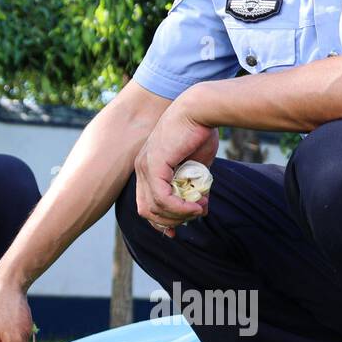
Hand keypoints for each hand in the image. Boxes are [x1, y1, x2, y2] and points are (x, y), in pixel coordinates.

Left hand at [134, 94, 217, 238]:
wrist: (200, 110)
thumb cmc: (200, 133)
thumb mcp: (195, 168)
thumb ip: (191, 187)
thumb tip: (198, 208)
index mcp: (147, 168)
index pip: (145, 204)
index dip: (162, 220)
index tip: (178, 231)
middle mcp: (141, 168)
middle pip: (146, 210)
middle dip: (171, 221)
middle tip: (195, 215)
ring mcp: (144, 167)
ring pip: (154, 207)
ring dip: (179, 215)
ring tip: (199, 209)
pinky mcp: (154, 165)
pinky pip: (162, 198)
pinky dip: (179, 207)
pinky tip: (195, 207)